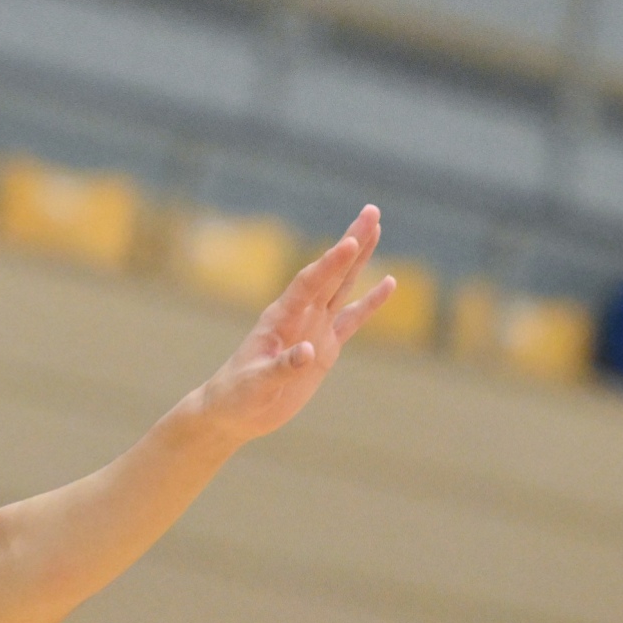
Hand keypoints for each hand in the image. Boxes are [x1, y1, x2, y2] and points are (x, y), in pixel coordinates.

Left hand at [191, 207, 393, 443]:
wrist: (234, 411)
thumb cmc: (237, 395)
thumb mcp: (256, 384)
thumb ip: (282, 368)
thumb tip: (308, 352)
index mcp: (280, 318)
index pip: (309, 284)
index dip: (330, 263)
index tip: (349, 241)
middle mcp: (299, 315)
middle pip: (332, 273)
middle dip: (352, 242)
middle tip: (372, 212)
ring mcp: (314, 328)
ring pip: (343, 286)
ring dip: (360, 259)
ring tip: (377, 229)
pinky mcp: (325, 347)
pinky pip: (352, 319)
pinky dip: (370, 302)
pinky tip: (388, 283)